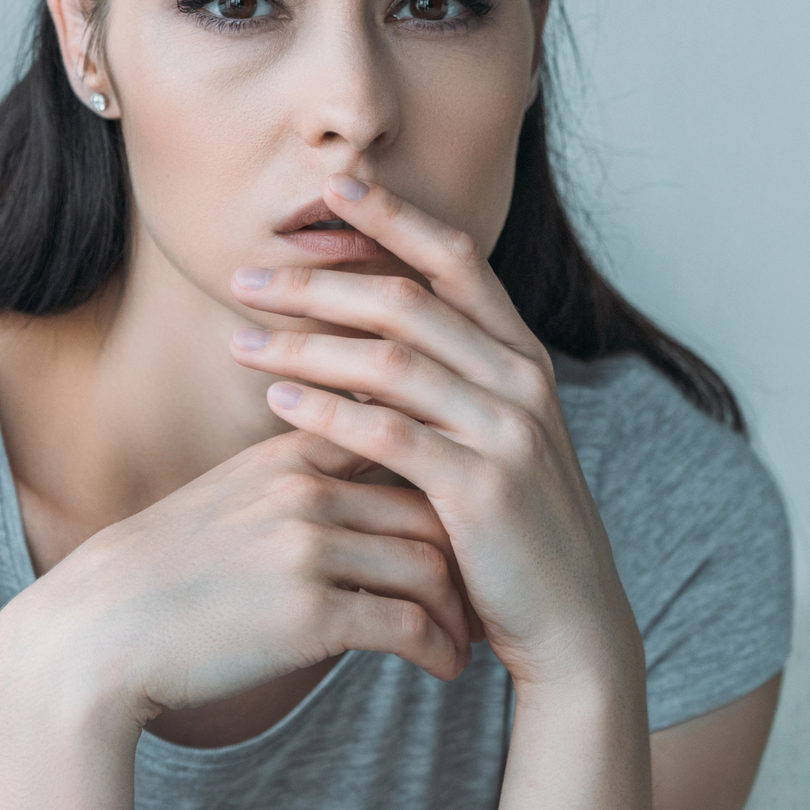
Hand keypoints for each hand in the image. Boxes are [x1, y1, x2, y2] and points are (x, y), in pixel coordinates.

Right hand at [13, 427, 473, 726]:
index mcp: (291, 451)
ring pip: (431, 566)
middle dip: (473, 550)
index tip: (479, 515)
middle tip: (492, 585)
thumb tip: (360, 479)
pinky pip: (407, 627)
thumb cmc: (166, 571)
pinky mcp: (308, 617)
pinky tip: (448, 668)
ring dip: (464, 609)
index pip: (404, 440)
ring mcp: (308, 550)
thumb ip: (295, 475)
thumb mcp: (231, 495)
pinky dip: (441, 651)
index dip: (451, 476)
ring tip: (474, 636)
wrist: (95, 634)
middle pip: (433, 505)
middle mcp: (305, 490)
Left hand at [227, 174, 643, 695]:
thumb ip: (447, 381)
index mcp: (523, 357)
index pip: (455, 259)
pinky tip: (274, 400)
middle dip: (319, 281)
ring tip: (239, 336)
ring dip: (304, 342)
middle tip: (246, 276)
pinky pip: (387, 433)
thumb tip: (363, 333)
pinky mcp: (479, 489)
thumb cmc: (513, 529)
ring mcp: (505, 433)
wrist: (570, 620)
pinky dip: (325, 411)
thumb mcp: (493, 439)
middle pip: (407, 301)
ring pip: (389, 360)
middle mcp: (521, 381)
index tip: (332, 190)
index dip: (394, 219)